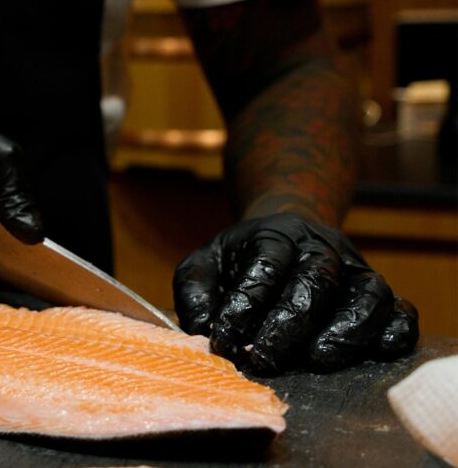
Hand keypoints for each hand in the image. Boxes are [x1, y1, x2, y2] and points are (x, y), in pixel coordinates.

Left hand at [173, 213, 418, 373]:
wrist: (285, 236)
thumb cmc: (240, 261)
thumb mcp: (205, 264)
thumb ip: (195, 293)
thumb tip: (201, 330)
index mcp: (275, 236)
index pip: (265, 266)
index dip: (245, 304)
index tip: (224, 339)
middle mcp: (321, 249)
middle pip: (316, 281)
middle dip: (290, 324)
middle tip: (265, 358)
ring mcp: (355, 270)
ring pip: (367, 295)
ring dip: (345, 330)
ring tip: (317, 359)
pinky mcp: (379, 294)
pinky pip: (401, 311)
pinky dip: (395, 332)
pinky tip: (374, 350)